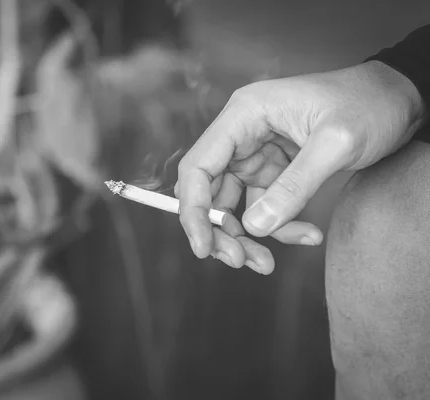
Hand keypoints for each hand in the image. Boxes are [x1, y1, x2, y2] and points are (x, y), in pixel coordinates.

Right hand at [176, 61, 425, 273]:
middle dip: (221, 231)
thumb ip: (294, 187)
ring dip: (246, 238)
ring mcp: (258, 154)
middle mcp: (243, 134)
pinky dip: (280, 227)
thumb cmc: (370, 104)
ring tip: (266, 264)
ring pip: (234, 205)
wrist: (402, 98)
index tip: (202, 247)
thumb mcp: (336, 144)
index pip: (198, 167)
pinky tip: (308, 236)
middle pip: (210, 191)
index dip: (193, 210)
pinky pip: (265, 207)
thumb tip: (254, 228)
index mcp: (244, 115)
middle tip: (239, 261)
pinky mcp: (275, 170)